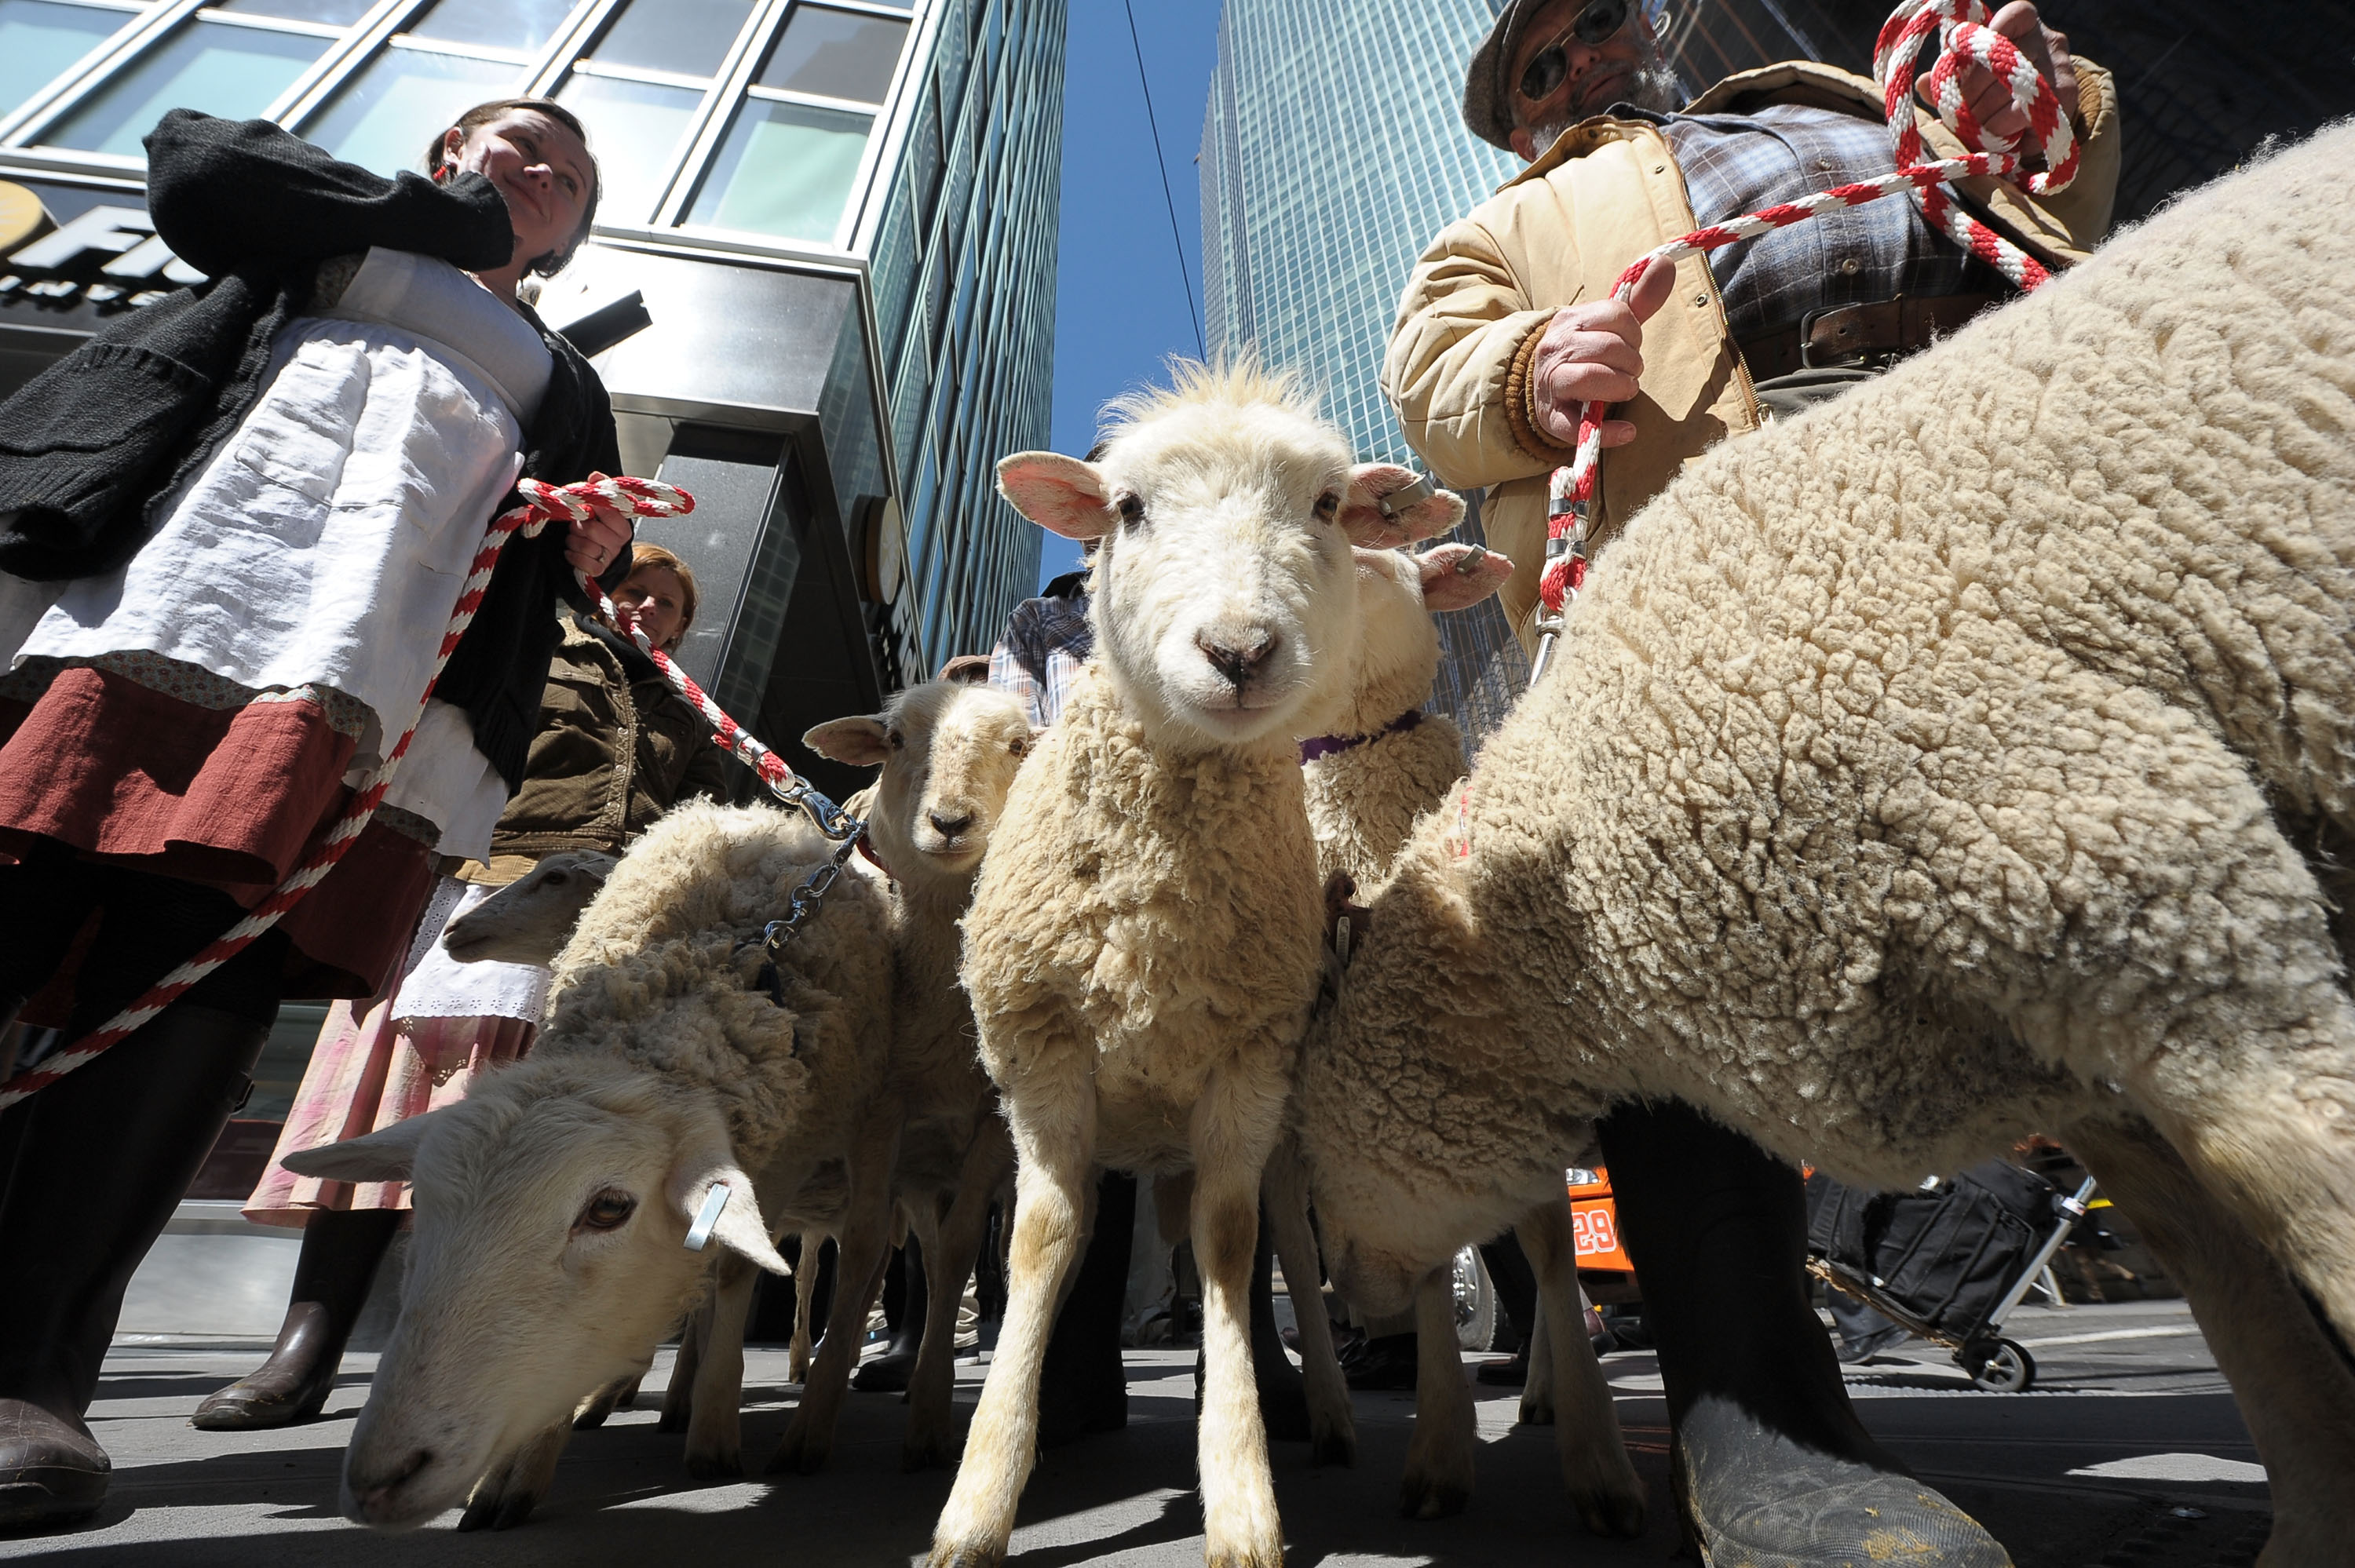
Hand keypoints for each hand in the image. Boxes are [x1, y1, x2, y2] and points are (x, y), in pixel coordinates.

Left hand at [564, 475, 634, 578]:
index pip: (610, 513)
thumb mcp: (600, 506)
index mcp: (624, 525)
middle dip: (578, 526)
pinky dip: (572, 555)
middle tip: (578, 525)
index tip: (586, 506)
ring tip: (574, 537)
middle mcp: (619, 542)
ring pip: (585, 546)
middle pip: (592, 529)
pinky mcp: (598, 569)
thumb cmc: (598, 525)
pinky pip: (582, 562)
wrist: (600, 553)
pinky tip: (571, 551)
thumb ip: (599, 489)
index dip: (593, 508)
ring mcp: (609, 556)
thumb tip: (595, 475)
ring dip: (573, 540)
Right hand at [1529, 255, 1675, 447]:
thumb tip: (1665, 263)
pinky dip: (1611, 430)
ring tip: (1623, 389)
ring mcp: (1551, 383)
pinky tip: (1627, 430)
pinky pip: (1582, 426)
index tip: (1629, 345)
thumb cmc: (1584, 353)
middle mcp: (1556, 348)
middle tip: (1628, 371)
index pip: (1617, 315)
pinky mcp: (1553, 418)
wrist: (1541, 388)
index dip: (1634, 333)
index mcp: (1570, 320)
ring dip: (1623, 387)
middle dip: (1632, 363)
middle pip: (1611, 347)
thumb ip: (1638, 298)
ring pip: (1595, 378)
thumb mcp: (1607, 324)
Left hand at [1947, 1, 2077, 145]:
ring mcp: (2063, 65)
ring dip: (1990, 124)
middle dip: (1972, 101)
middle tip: (1958, 119)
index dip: (1972, 55)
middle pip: (2000, 68)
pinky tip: (2003, 143)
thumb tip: (1923, 83)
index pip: (1999, 24)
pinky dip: (2012, 137)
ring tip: (1978, 134)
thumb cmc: (1990, 82)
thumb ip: (1944, 77)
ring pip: (2017, 97)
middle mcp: (2047, 37)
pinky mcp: (2069, 96)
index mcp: (2019, 20)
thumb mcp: (1966, 73)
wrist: (2038, 101)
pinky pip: (2033, 120)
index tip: (1955, 79)